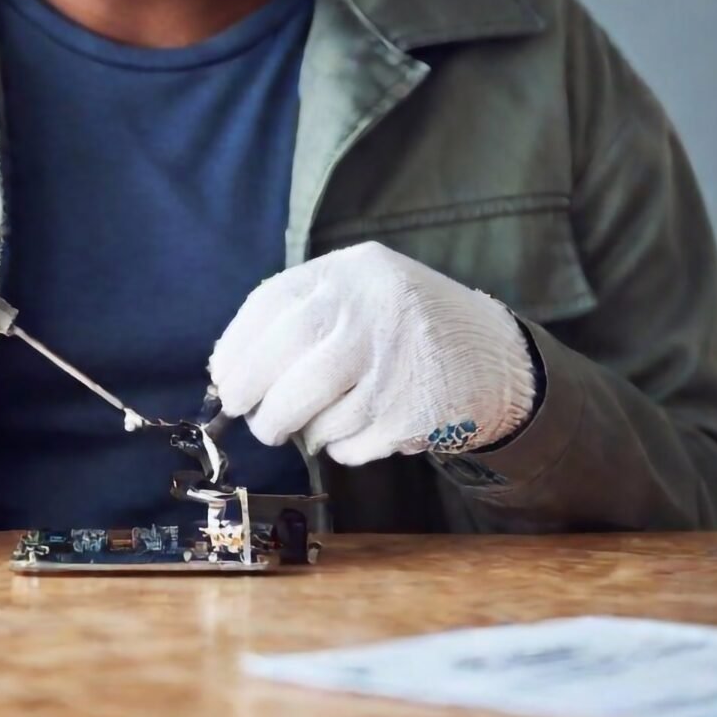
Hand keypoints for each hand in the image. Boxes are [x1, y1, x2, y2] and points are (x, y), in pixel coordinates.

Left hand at [208, 241, 536, 465]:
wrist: (495, 358)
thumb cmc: (402, 325)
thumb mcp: (359, 291)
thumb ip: (301, 313)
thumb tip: (227, 364)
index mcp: (353, 271)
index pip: (273, 302)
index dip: (237, 344)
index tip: (221, 375)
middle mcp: (374, 310)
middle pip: (287, 353)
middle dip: (252, 390)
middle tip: (242, 411)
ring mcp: (395, 363)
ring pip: (314, 408)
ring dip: (291, 426)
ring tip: (289, 426)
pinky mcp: (412, 414)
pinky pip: (350, 442)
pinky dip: (336, 445)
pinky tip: (348, 430)